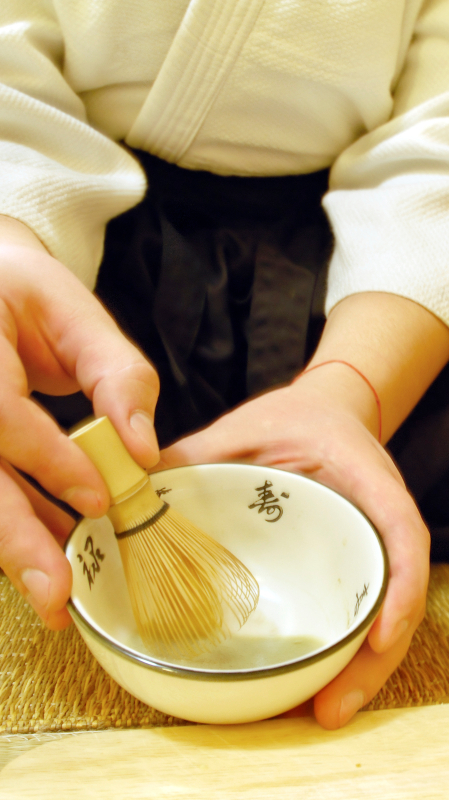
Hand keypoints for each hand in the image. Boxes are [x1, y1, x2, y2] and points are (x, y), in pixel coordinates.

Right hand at [0, 217, 159, 628]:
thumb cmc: (28, 298)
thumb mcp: (77, 314)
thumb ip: (118, 375)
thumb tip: (143, 452)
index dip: (46, 459)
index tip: (97, 499)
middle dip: (13, 537)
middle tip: (54, 596)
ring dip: (15, 543)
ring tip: (54, 592)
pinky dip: (16, 522)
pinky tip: (47, 549)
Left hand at [158, 368, 429, 728]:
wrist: (324, 415)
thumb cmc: (290, 419)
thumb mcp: (242, 428)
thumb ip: (196, 456)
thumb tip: (134, 490)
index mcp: (364, 476)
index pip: (399, 529)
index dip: (400, 586)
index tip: (380, 635)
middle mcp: (378, 519)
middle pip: (397, 594)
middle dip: (374, 659)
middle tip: (330, 710)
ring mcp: (370, 547)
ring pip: (382, 615)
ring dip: (361, 669)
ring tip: (323, 713)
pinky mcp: (353, 564)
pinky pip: (357, 610)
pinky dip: (344, 651)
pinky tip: (314, 684)